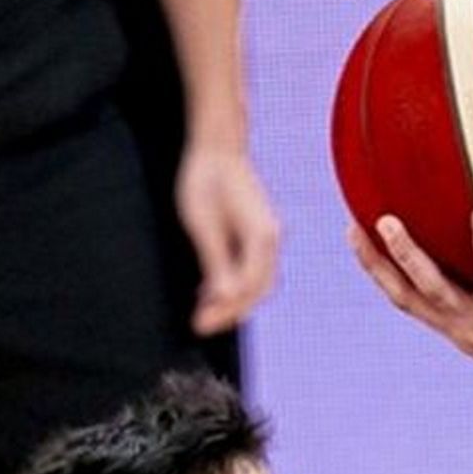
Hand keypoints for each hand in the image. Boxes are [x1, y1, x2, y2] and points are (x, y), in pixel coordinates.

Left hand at [176, 146, 280, 335]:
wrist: (217, 148)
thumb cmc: (206, 179)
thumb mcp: (203, 224)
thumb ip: (217, 263)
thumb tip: (224, 298)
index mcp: (263, 236)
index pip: (249, 287)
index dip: (225, 310)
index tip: (200, 324)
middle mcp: (272, 239)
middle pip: (259, 290)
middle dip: (231, 311)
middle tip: (201, 325)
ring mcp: (269, 237)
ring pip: (258, 282)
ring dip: (234, 300)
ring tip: (204, 312)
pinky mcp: (260, 234)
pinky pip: (252, 269)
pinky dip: (235, 285)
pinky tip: (211, 291)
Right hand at [349, 210, 472, 396]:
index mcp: (460, 327)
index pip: (407, 297)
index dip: (378, 270)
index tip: (356, 235)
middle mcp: (465, 328)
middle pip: (406, 294)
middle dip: (376, 263)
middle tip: (355, 225)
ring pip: (435, 287)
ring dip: (408, 256)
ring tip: (388, 222)